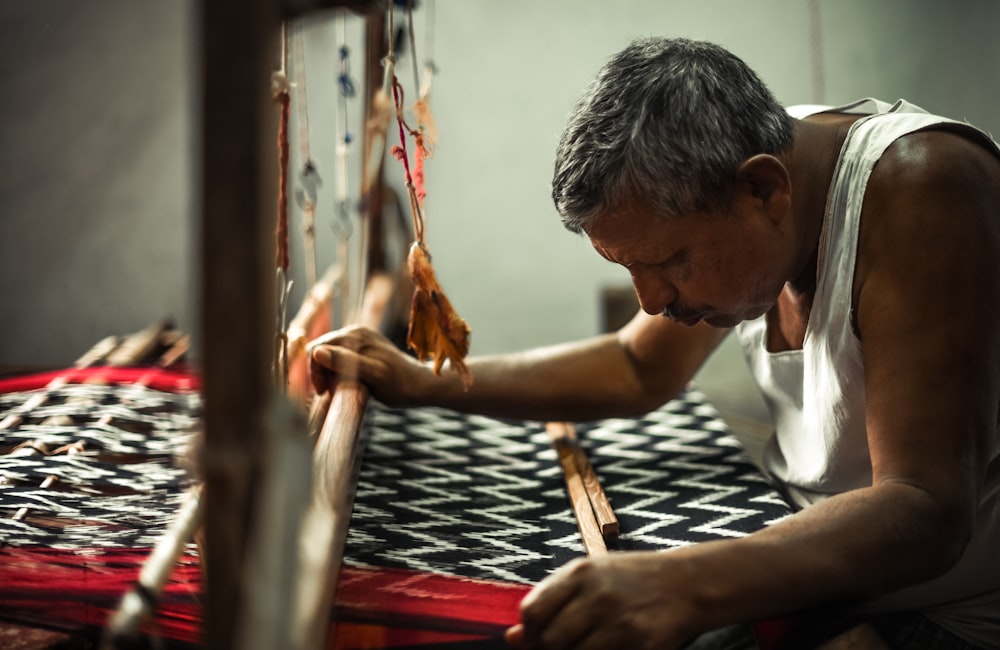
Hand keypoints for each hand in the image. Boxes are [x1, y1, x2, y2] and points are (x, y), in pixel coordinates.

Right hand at [308, 325, 430, 405]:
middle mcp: (355, 332)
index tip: (325, 392)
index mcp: (354, 336)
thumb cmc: (399, 385)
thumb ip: (345, 362)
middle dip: (321, 373)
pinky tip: (349, 384)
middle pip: (321, 350)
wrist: (422, 385)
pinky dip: (338, 372)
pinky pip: (340, 357)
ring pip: (329, 355)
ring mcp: (360, 339)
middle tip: (332, 393)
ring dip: (329, 374)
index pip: (317, 349)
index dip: (316, 372)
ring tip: (341, 390)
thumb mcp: (372, 375)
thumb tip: (317, 352)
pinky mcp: (363, 348)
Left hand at [505, 552, 700, 649]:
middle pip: (550, 641)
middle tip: (561, 647)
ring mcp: (621, 623)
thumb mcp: (589, 576)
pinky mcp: (641, 645)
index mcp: (581, 573)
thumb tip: (512, 639)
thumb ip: (550, 600)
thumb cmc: (630, 580)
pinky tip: (607, 647)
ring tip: (588, 643)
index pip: (533, 612)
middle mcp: (598, 596)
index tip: (538, 635)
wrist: (686, 584)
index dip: (530, 631)